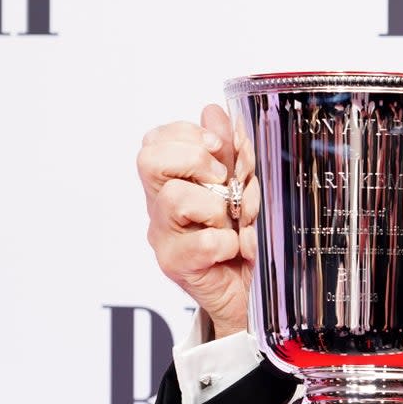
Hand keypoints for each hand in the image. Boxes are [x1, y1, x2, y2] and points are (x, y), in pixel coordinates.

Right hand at [137, 104, 259, 337]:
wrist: (254, 291)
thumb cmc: (247, 235)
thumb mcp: (245, 186)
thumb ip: (232, 151)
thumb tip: (213, 112)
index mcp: (175, 180)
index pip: (156, 140)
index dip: (188, 135)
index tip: (220, 149)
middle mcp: (162, 205)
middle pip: (149, 159)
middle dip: (193, 160)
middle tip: (221, 181)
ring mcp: (165, 235)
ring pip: (174, 198)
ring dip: (215, 206)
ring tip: (232, 222)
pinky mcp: (176, 264)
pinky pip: (201, 242)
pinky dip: (227, 242)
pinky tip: (236, 248)